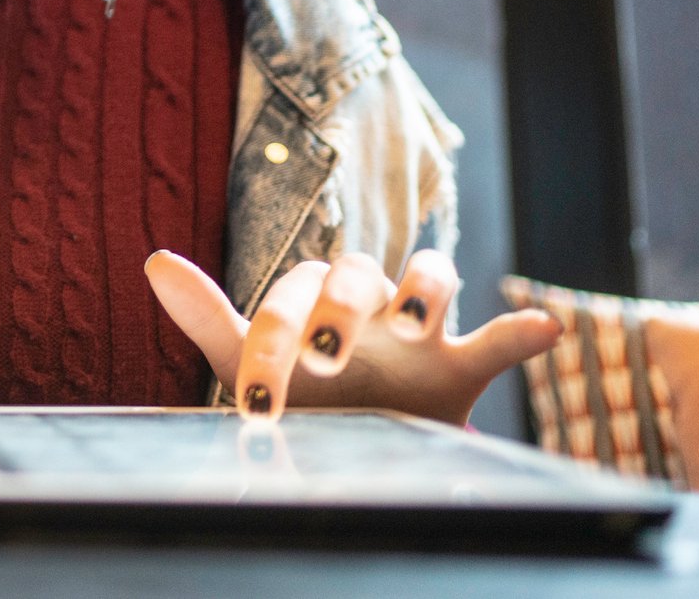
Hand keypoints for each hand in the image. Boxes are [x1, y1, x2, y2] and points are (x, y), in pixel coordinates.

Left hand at [146, 248, 562, 424]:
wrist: (349, 440)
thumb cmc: (295, 387)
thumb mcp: (246, 356)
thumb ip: (206, 313)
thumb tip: (154, 258)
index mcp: (314, 293)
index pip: (295, 290)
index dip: (272, 337)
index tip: (256, 399)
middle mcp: (367, 301)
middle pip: (363, 269)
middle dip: (343, 305)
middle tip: (325, 355)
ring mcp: (419, 333)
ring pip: (433, 276)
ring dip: (423, 289)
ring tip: (412, 321)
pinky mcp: (461, 368)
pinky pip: (499, 340)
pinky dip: (523, 330)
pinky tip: (544, 328)